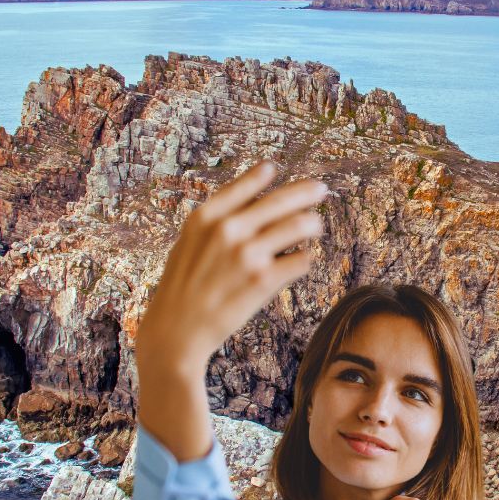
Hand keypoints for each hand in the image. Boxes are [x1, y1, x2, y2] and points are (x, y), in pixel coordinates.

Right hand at [135, 161, 328, 438]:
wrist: (177, 331)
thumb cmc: (183, 286)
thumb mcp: (188, 243)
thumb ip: (216, 219)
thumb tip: (252, 197)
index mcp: (206, 216)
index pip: (246, 184)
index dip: (263, 175)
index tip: (275, 168)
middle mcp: (229, 230)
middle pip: (282, 201)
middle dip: (307, 193)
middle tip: (321, 190)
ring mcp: (248, 254)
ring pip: (300, 226)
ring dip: (312, 224)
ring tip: (316, 226)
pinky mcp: (265, 280)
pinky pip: (302, 260)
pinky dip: (305, 258)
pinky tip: (302, 259)